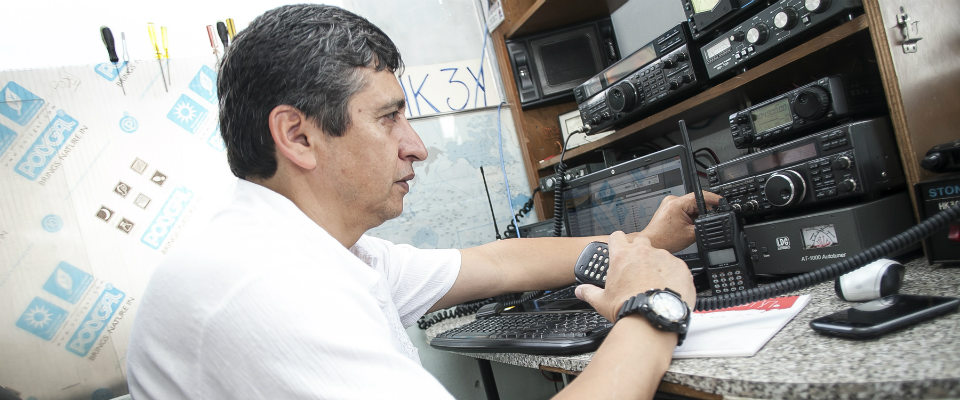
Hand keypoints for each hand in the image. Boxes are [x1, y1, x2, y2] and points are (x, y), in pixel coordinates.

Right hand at [575, 231, 695, 321]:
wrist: (654, 318)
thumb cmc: (629, 308)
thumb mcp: (602, 301)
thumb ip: (589, 292)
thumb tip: (581, 291)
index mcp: (622, 256)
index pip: (616, 237)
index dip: (617, 243)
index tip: (618, 251)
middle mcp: (643, 252)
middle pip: (641, 242)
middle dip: (639, 252)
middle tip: (637, 270)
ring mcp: (664, 258)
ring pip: (660, 255)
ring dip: (657, 266)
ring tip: (655, 285)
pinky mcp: (681, 268)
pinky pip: (676, 267)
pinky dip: (673, 276)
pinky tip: (668, 289)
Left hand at [635, 191, 721, 252]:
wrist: (653, 244)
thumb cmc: (665, 240)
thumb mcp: (691, 234)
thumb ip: (704, 225)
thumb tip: (713, 219)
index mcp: (677, 203)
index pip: (700, 196)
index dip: (713, 199)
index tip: (722, 201)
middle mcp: (672, 200)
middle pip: (696, 201)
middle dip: (702, 212)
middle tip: (700, 224)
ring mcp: (670, 203)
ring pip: (691, 206)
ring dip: (695, 215)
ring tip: (688, 227)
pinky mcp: (670, 208)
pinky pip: (685, 209)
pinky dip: (689, 216)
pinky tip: (685, 226)